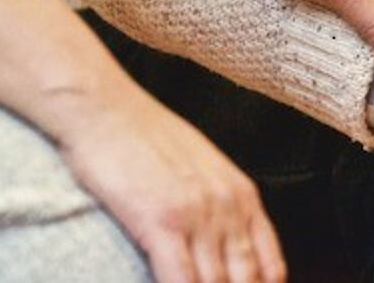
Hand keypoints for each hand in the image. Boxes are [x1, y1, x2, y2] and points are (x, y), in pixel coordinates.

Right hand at [56, 88, 285, 282]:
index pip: (269, 268)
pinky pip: (179, 279)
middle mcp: (228, 208)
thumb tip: (225, 245)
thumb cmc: (144, 137)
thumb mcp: (202, 168)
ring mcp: (197, 215)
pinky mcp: (161, 221)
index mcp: (242, 197)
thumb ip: (220, 206)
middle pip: (246, 282)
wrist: (104, 108)